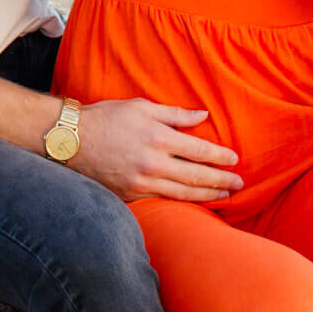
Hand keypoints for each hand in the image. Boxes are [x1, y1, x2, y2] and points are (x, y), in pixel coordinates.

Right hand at [72, 98, 243, 203]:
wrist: (73, 140)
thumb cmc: (107, 117)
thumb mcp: (141, 107)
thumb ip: (174, 114)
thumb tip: (202, 116)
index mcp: (158, 138)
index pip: (198, 151)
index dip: (219, 157)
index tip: (234, 159)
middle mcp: (153, 163)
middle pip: (196, 177)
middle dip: (221, 181)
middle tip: (239, 185)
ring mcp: (143, 183)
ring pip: (183, 194)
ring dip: (208, 196)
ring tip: (225, 197)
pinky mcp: (132, 195)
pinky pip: (164, 201)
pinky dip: (183, 204)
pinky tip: (195, 203)